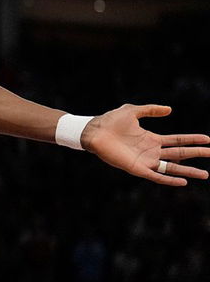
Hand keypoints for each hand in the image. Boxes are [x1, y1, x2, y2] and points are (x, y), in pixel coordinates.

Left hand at [83, 103, 209, 186]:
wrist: (94, 131)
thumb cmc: (110, 121)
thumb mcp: (132, 111)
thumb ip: (150, 110)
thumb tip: (170, 109)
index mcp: (152, 139)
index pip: (177, 141)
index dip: (192, 140)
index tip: (208, 139)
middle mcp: (151, 151)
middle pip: (179, 154)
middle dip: (196, 154)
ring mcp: (145, 160)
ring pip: (172, 167)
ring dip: (188, 171)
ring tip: (205, 174)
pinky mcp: (137, 168)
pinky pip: (156, 176)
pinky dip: (169, 180)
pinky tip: (183, 181)